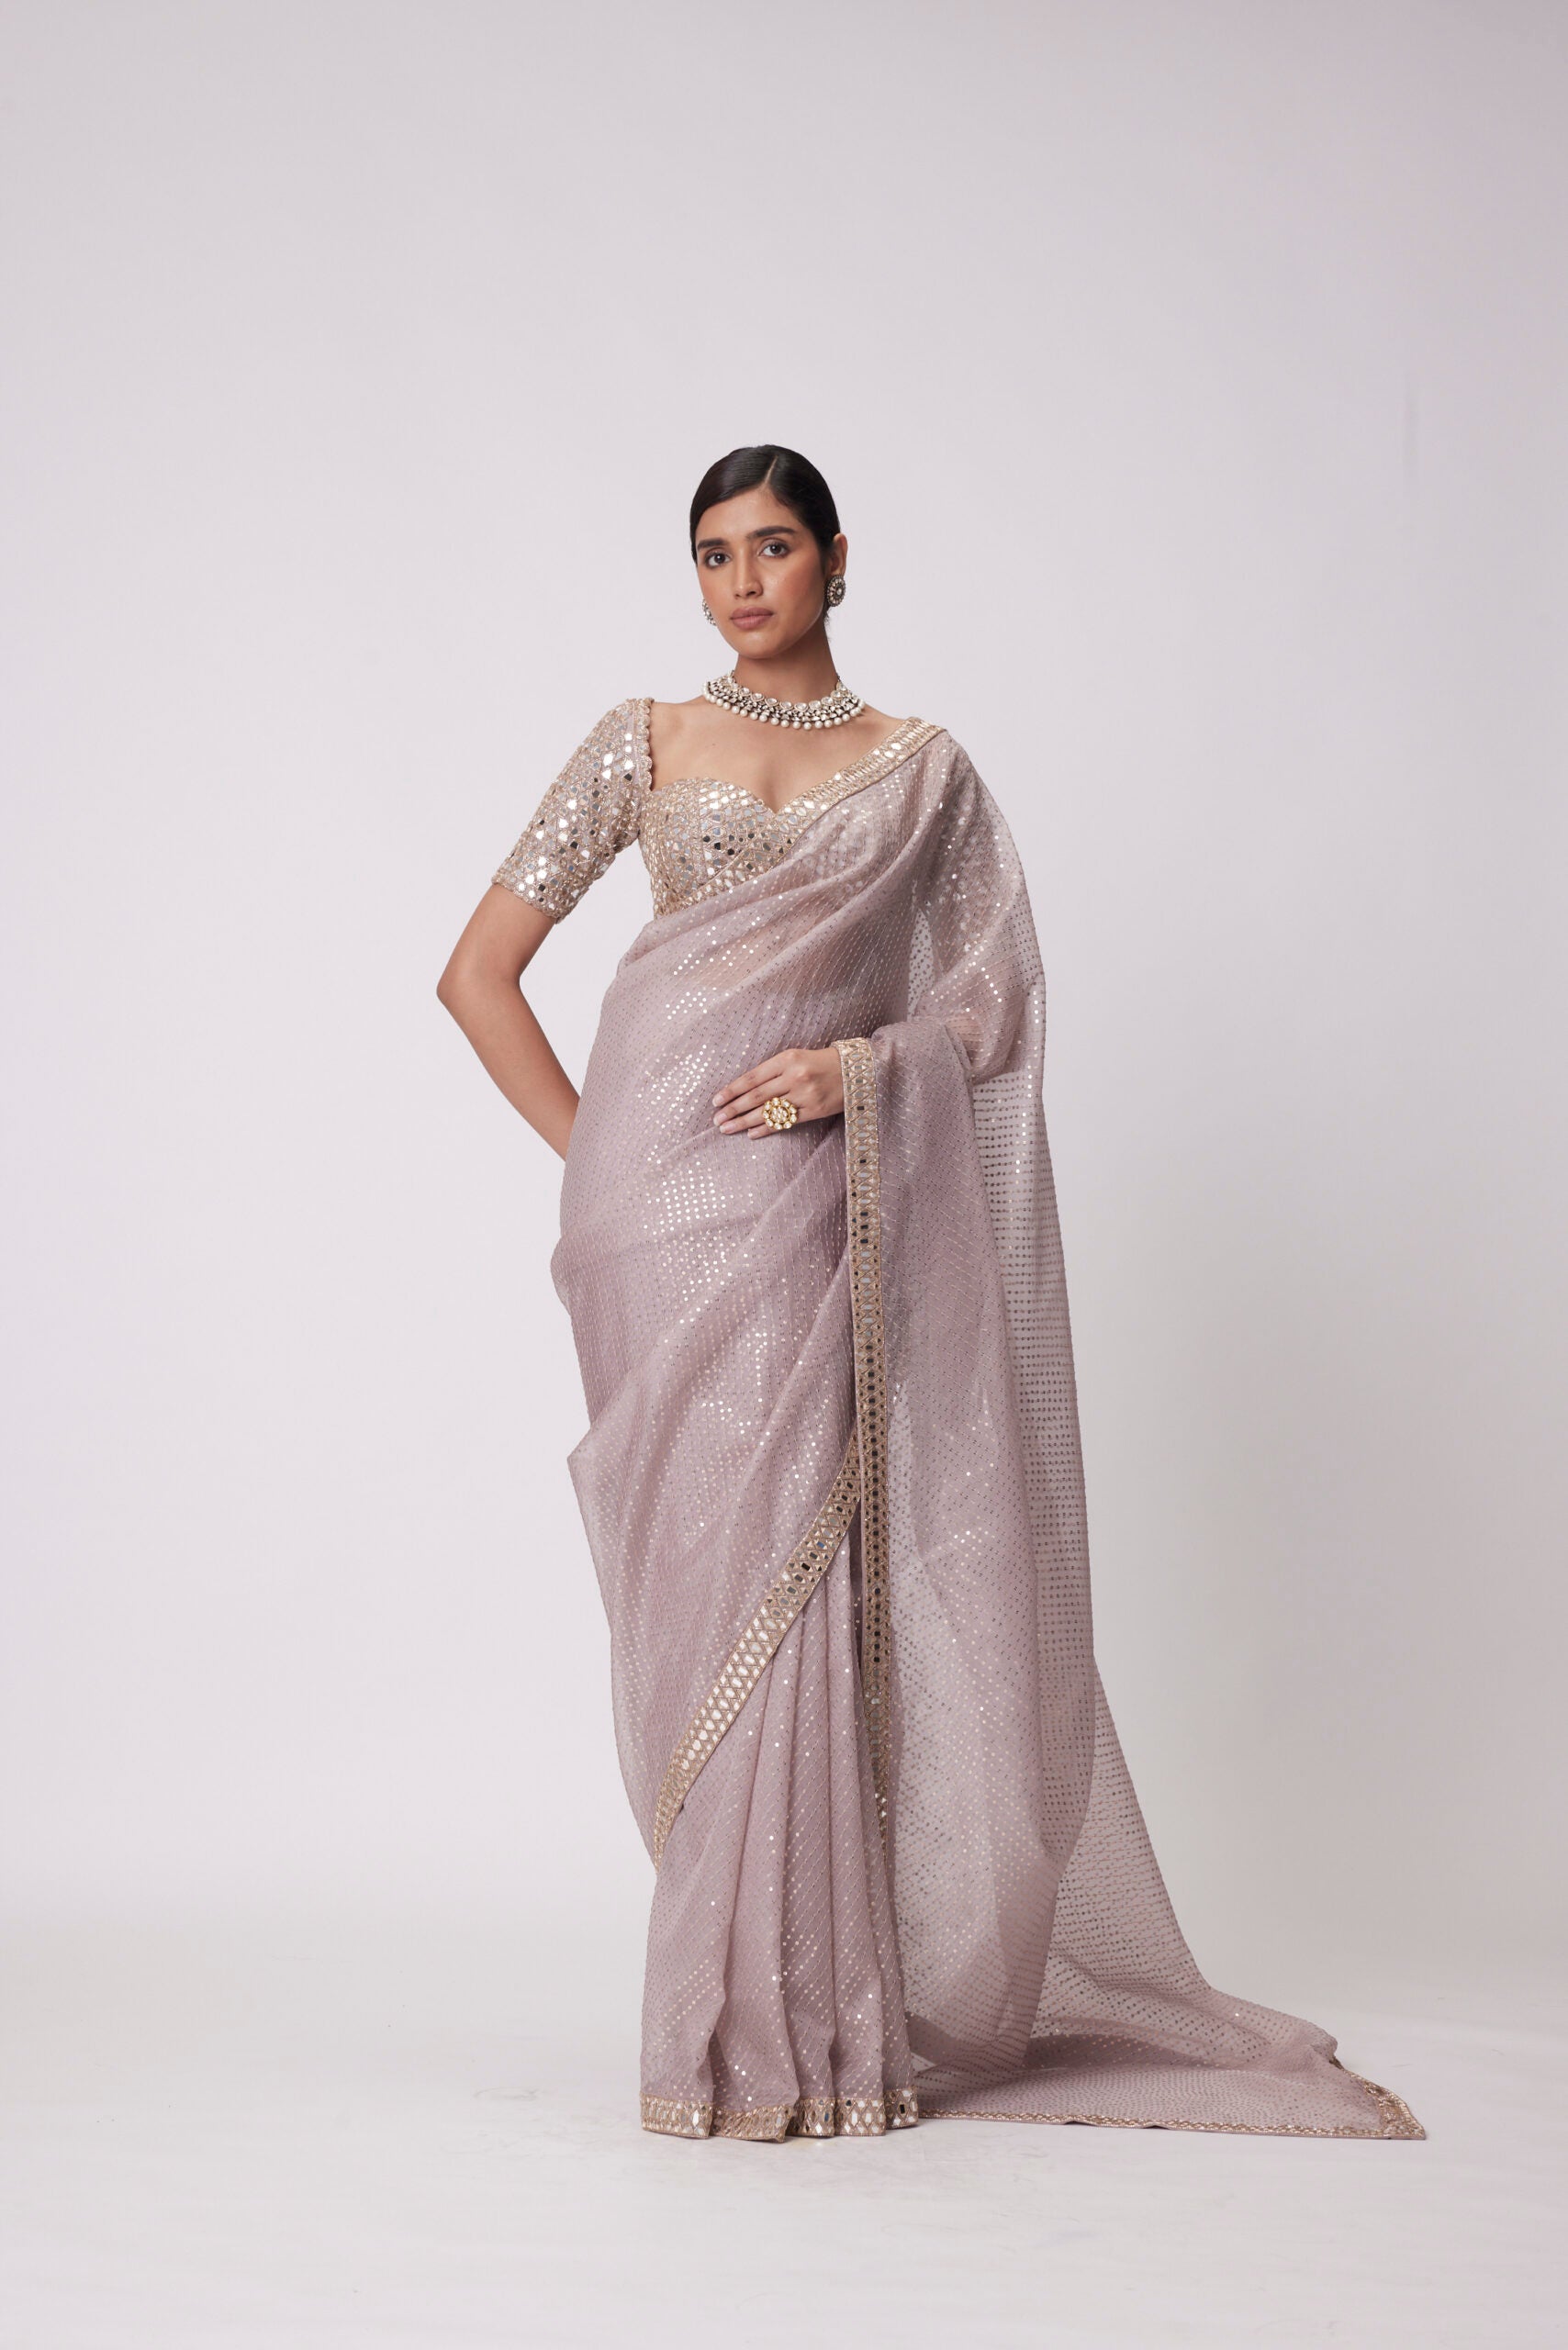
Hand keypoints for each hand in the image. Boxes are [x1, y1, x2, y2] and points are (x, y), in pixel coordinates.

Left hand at [712, 1046, 844, 1137]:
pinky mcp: (815, 1110)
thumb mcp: (795, 1058)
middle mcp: (794, 1076)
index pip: (752, 1078)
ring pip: (768, 1111)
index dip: (732, 1090)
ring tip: (728, 1128)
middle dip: (733, 1109)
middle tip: (717, 1119)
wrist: (856, 1070)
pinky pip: (785, 1122)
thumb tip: (743, 1090)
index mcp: (786, 1059)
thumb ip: (772, 1071)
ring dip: (744, 1121)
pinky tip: (751, 1133)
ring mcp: (805, 1094)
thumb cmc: (820, 1063)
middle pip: (756, 1096)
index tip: (716, 1101)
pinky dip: (766, 1128)